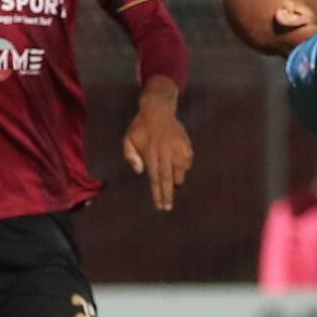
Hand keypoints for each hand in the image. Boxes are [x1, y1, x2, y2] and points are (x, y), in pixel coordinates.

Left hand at [122, 86, 192, 211]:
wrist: (157, 109)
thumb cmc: (141, 127)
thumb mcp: (128, 139)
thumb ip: (131, 156)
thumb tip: (139, 171)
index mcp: (150, 154)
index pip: (155, 179)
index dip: (158, 194)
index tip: (160, 206)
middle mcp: (165, 153)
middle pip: (168, 179)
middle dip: (168, 195)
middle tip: (168, 207)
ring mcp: (177, 149)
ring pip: (180, 171)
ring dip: (177, 179)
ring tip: (173, 183)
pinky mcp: (186, 144)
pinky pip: (188, 161)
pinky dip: (185, 166)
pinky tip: (180, 165)